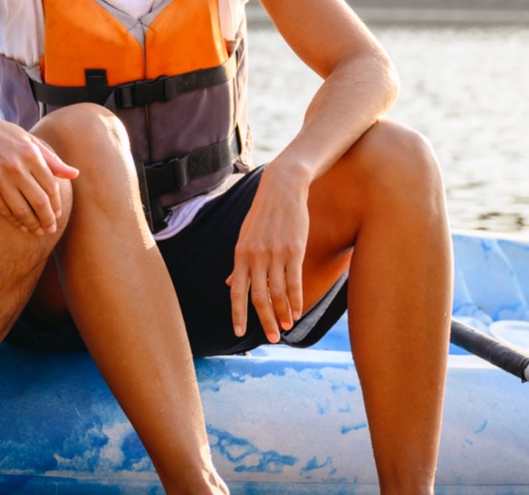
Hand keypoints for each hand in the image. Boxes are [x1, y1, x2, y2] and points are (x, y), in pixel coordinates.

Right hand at [0, 117, 77, 235]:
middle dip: (48, 219)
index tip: (58, 214)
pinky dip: (15, 221)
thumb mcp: (29, 140)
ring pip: (22, 210)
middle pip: (40, 201)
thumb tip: (75, 174)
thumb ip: (52, 160)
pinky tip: (22, 226)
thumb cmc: (3, 135)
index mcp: (30, 154)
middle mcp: (16, 167)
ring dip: (33, 224)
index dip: (57, 204)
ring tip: (39, 231)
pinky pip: (4, 210)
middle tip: (51, 229)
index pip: (51, 186)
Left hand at [227, 165, 309, 342]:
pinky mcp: (294, 251)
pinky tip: (298, 313)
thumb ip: (239, 263)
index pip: (236, 291)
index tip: (238, 333)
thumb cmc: (262, 215)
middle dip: (264, 321)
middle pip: (258, 297)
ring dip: (282, 314)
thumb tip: (230, 284)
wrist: (281, 189)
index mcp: (240, 254)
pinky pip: (294, 282)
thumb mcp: (245, 237)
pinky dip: (296, 301)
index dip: (237, 313)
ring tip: (286, 328)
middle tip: (271, 339)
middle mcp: (255, 256)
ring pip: (278, 293)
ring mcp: (275, 254)